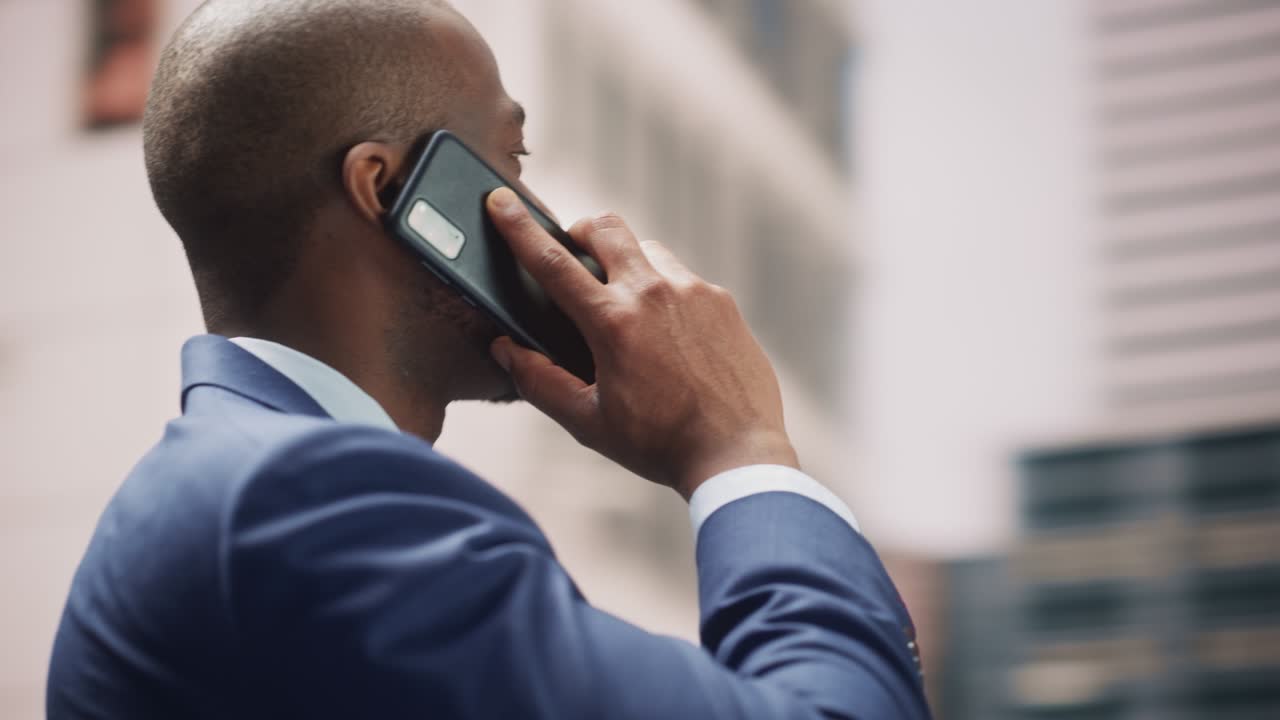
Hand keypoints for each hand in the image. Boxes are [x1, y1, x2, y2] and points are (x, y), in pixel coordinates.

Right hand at [486, 187, 797, 498]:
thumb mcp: (588, 422)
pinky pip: (684, 278)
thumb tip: (505, 350)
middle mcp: (653, 293)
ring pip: (648, 249)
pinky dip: (664, 290)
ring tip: (623, 302)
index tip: (501, 200)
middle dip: (579, 231)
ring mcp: (694, 292)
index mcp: (613, 322)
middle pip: (606, 228)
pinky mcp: (723, 302)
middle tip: (571, 253)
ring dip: (626, 262)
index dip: (520, 228)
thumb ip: (540, 383)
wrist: (737, 454)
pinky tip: (667, 331)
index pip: (553, 262)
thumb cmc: (660, 444)